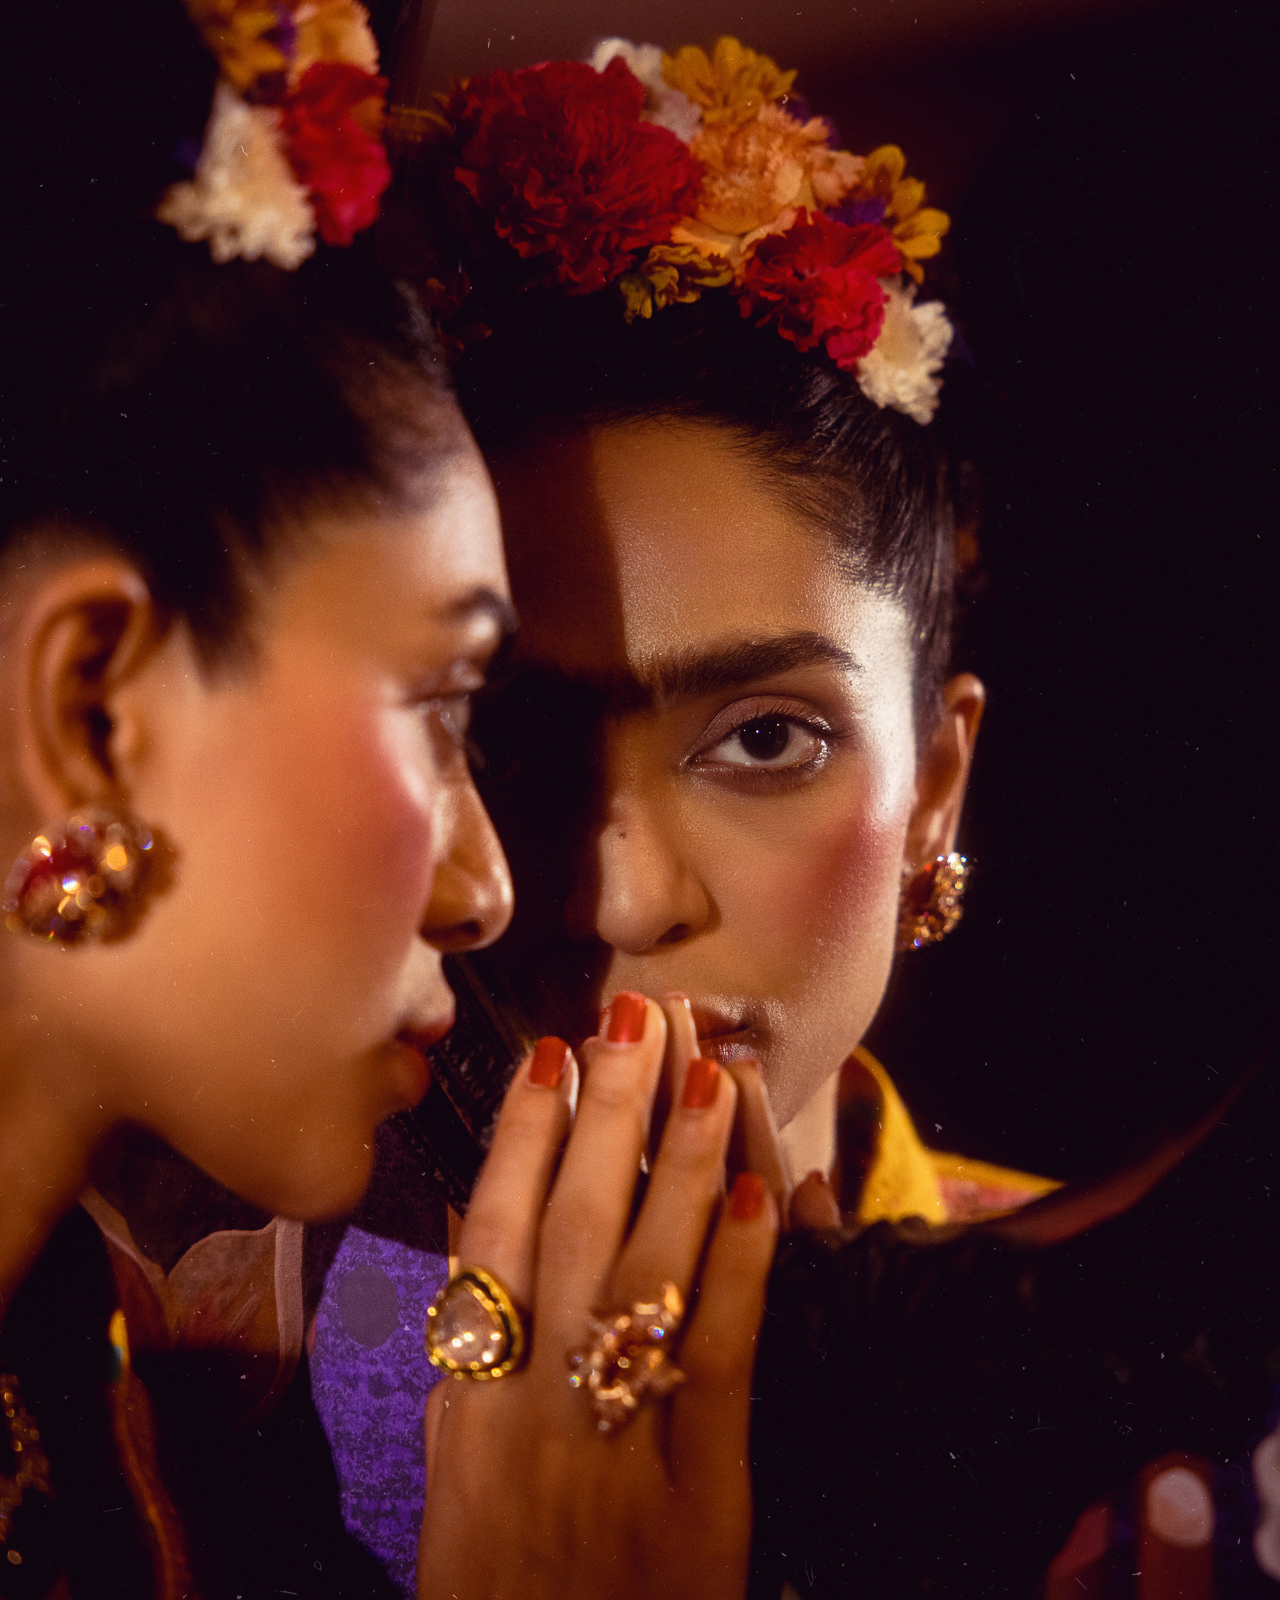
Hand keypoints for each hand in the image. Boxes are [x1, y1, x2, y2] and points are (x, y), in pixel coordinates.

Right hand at [418, 994, 777, 1599]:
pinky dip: (743, 1265)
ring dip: (680, 1157)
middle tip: (635, 1010)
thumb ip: (466, 1368)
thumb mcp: (451, 1488)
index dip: (520, 1135)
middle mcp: (532, 1401)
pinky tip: (765, 1190)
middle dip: (607, 1110)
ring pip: (645, 1265)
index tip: (547, 1051)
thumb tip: (480, 1243)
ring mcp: (613, 1437)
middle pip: (569, 1223)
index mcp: (469, 1400)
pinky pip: (720, 1353)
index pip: (491, 1234)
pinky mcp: (700, 1483)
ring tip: (707, 1066)